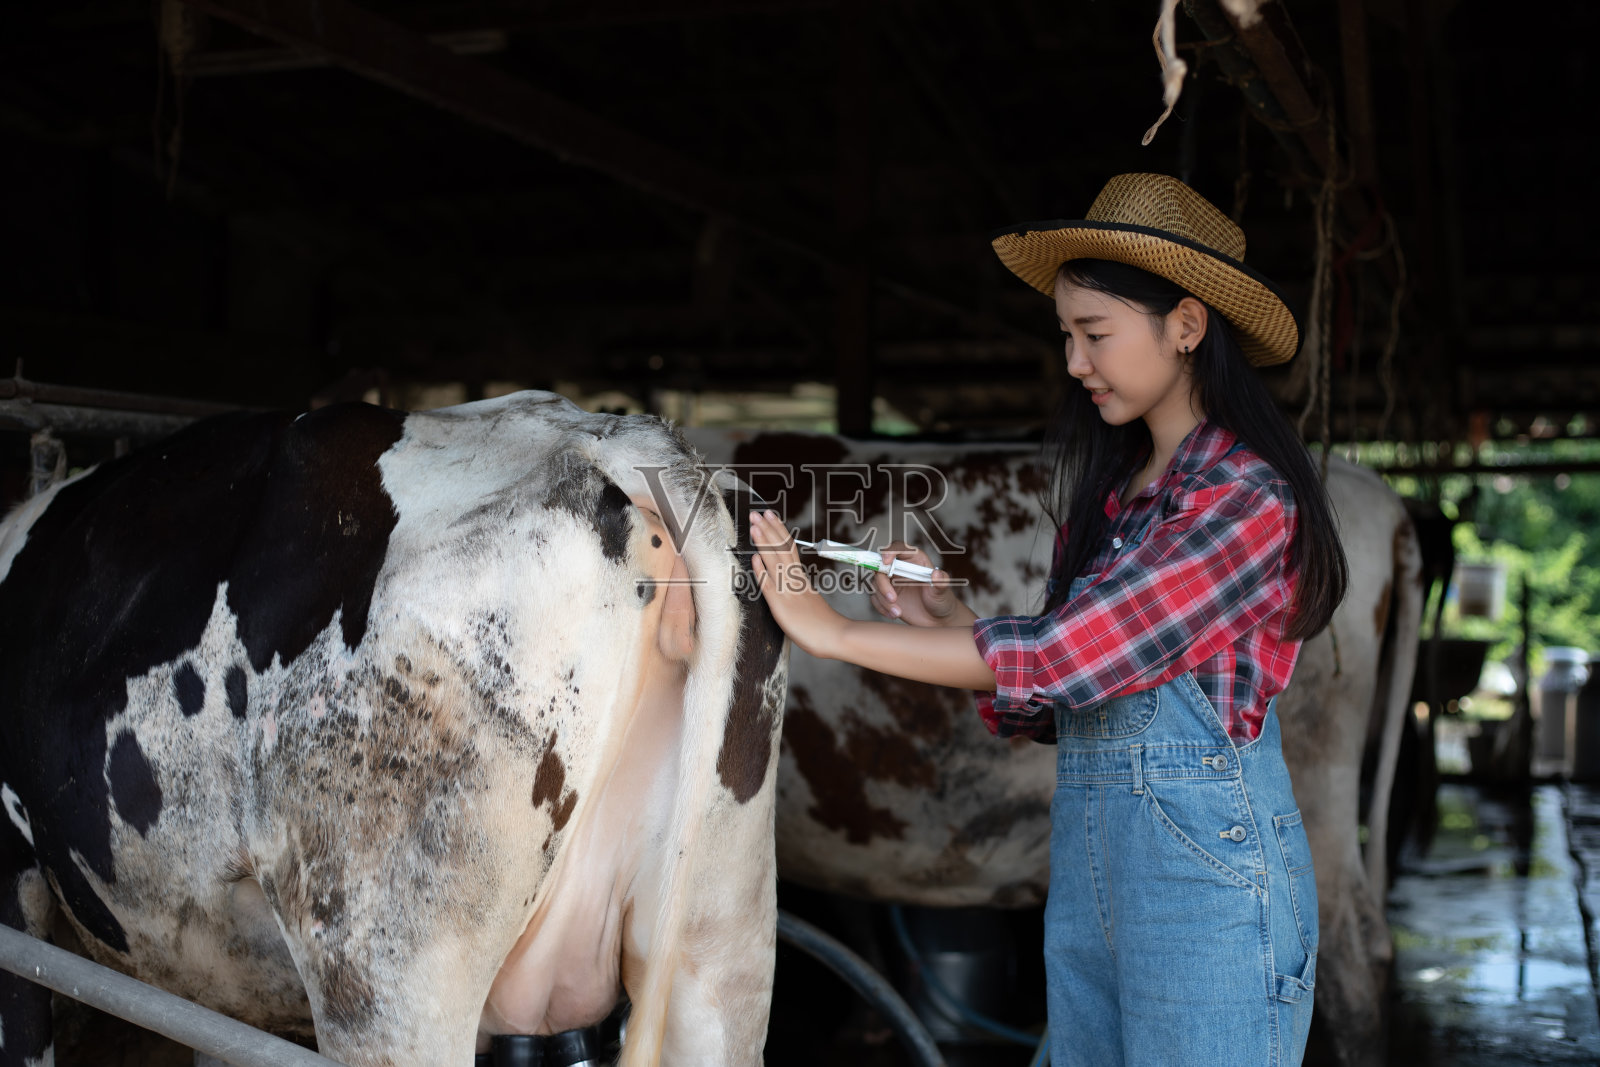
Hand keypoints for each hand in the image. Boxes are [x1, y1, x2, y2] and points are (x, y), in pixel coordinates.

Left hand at [748, 510, 847, 657]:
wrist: (836, 637)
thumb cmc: (823, 625)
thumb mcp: (809, 601)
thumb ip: (799, 588)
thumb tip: (790, 579)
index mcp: (801, 578)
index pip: (789, 548)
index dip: (778, 531)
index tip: (770, 516)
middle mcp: (794, 580)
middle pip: (782, 549)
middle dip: (768, 529)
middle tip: (758, 512)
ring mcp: (788, 591)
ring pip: (775, 561)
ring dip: (763, 542)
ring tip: (754, 525)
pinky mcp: (782, 606)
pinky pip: (770, 586)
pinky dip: (762, 571)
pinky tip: (755, 558)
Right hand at [869, 542, 976, 628]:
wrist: (936, 620)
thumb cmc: (941, 601)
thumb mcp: (943, 592)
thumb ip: (941, 582)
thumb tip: (936, 574)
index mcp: (915, 559)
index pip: (898, 548)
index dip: (890, 551)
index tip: (886, 562)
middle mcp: (901, 567)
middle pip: (881, 566)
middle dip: (883, 583)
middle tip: (893, 599)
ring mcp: (892, 581)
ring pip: (876, 583)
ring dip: (883, 599)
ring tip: (898, 612)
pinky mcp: (886, 595)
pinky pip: (875, 597)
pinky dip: (881, 607)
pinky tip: (893, 615)